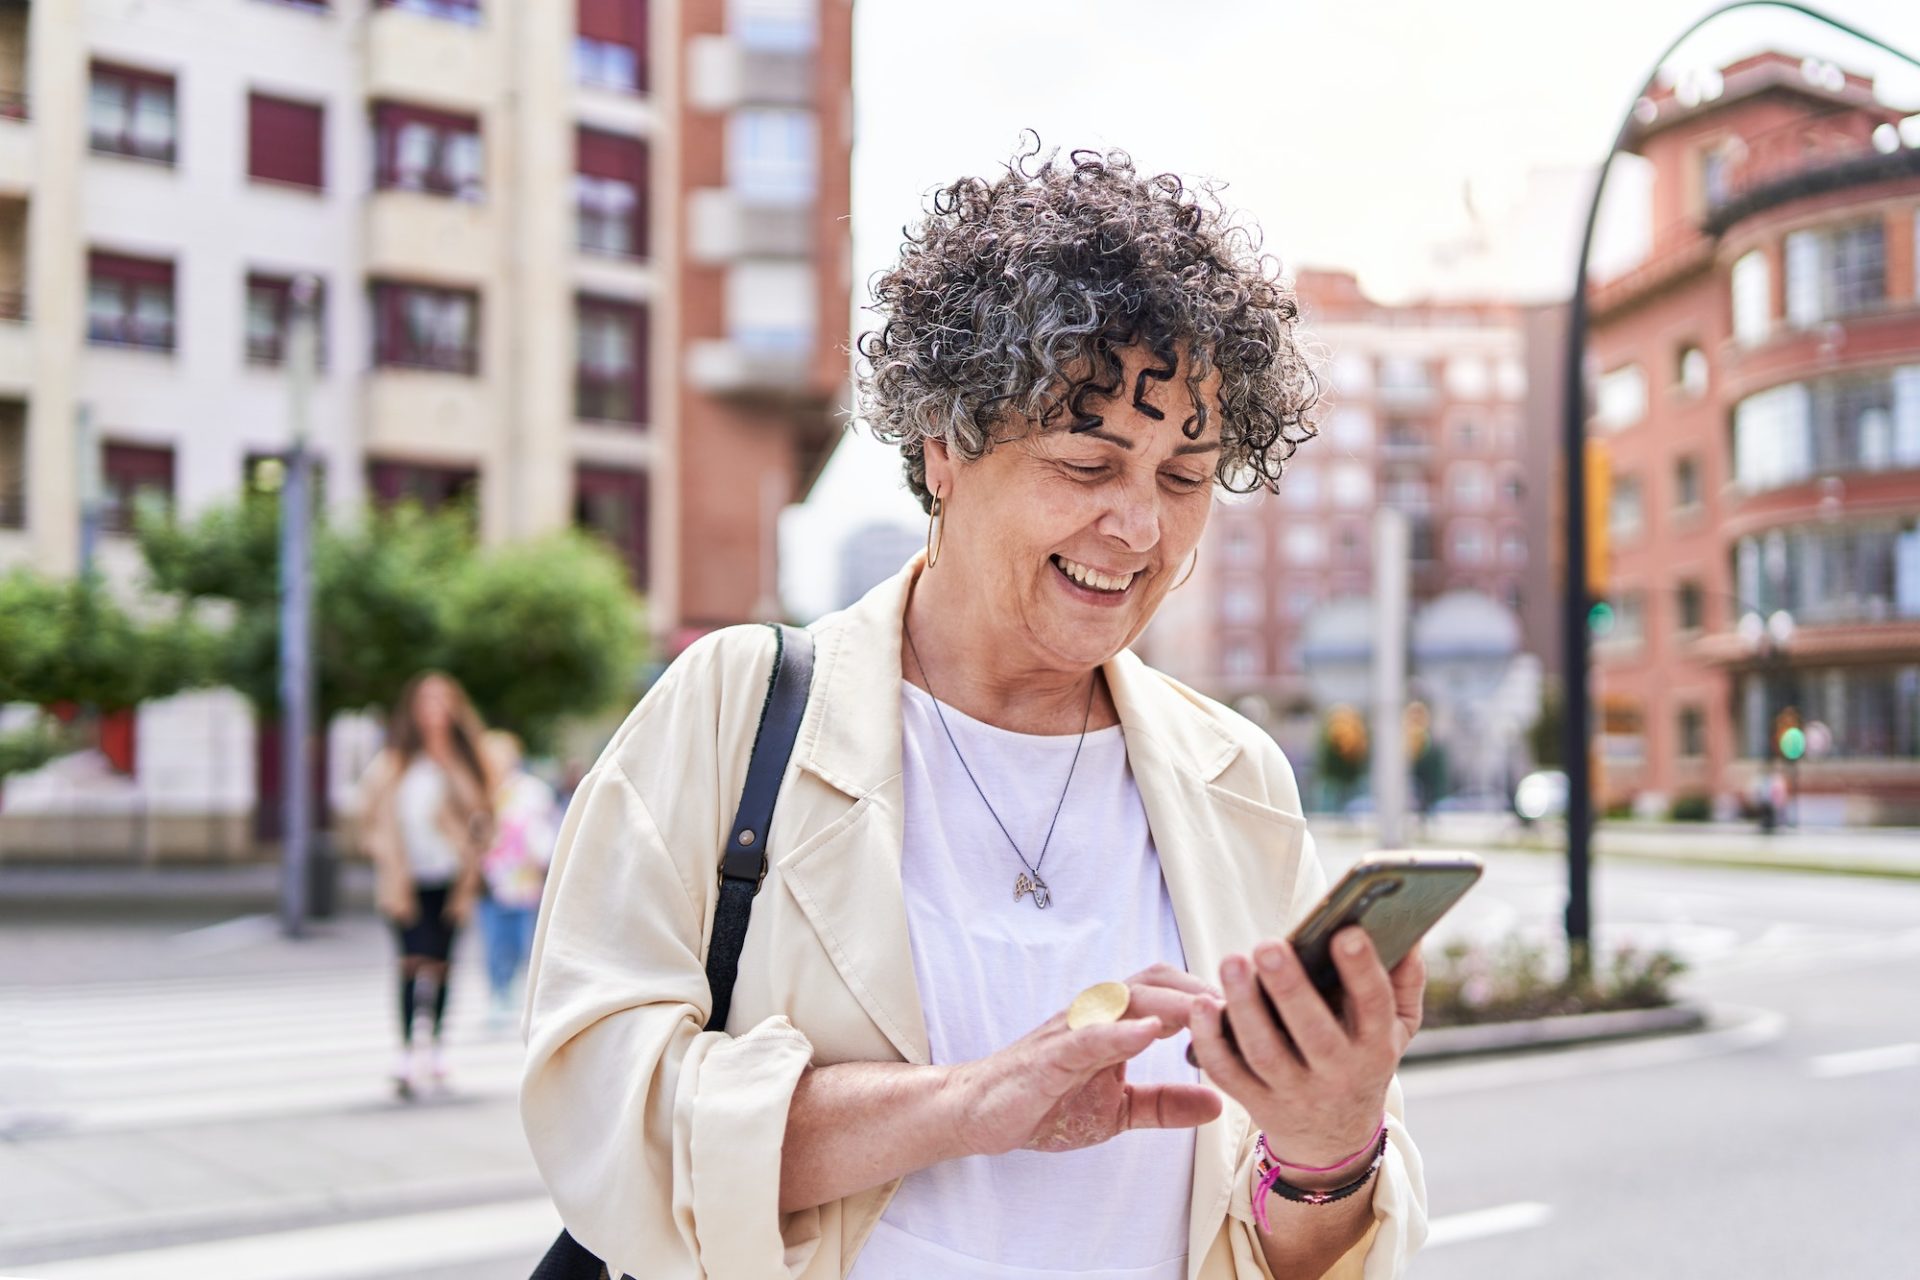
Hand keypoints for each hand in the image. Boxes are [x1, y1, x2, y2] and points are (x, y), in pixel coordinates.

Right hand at [943, 963, 1224, 1157]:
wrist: (979, 1113)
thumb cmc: (1045, 1102)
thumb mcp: (1118, 1110)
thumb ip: (1165, 1103)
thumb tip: (1219, 1104)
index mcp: (1115, 1022)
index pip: (1171, 990)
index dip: (1213, 993)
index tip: (1258, 1008)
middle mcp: (1096, 1013)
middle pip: (1157, 980)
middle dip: (1204, 988)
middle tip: (1248, 1005)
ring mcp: (1071, 1029)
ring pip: (1126, 999)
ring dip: (1173, 1003)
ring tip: (1215, 1012)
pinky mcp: (1048, 1055)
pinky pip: (1087, 1035)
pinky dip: (1120, 1031)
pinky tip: (1151, 1033)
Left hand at [1189, 928, 1422, 1179]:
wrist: (1333, 1137)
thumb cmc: (1364, 1059)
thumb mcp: (1398, 1028)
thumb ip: (1404, 979)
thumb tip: (1409, 931)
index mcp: (1376, 1047)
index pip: (1375, 1007)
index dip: (1362, 971)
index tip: (1345, 932)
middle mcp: (1337, 1073)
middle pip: (1313, 1033)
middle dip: (1290, 988)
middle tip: (1268, 945)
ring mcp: (1294, 1092)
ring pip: (1265, 1053)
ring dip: (1244, 1007)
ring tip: (1233, 962)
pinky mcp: (1257, 1103)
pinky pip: (1229, 1073)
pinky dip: (1211, 1041)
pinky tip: (1202, 1004)